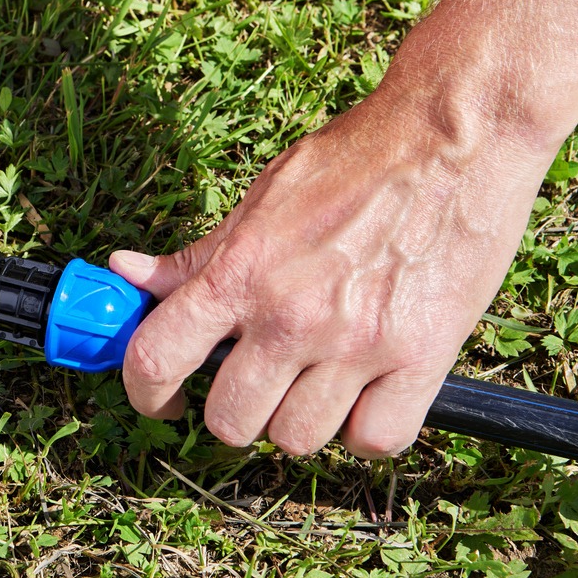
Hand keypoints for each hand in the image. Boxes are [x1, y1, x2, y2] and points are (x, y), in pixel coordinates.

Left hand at [111, 84, 550, 457]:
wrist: (452, 137)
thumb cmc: (354, 161)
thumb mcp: (260, 200)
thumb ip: (195, 256)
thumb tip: (124, 273)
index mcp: (241, 273)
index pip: (156, 359)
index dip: (145, 394)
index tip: (161, 399)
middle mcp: (291, 316)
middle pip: (230, 423)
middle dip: (233, 408)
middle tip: (255, 379)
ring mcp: (357, 344)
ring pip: (298, 439)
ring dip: (299, 417)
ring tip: (316, 376)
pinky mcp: (423, 358)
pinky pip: (375, 440)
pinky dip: (366, 427)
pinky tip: (366, 390)